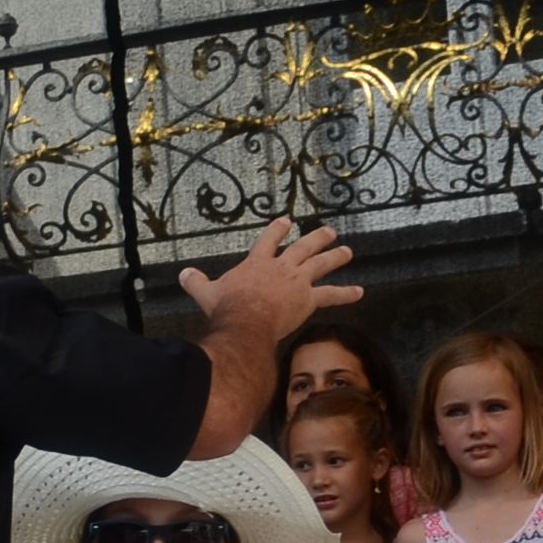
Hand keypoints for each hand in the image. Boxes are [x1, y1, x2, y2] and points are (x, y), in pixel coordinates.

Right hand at [175, 214, 362, 347]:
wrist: (245, 322)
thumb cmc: (226, 308)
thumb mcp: (206, 293)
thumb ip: (196, 282)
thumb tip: (183, 274)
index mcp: (257, 263)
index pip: (269, 240)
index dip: (278, 230)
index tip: (287, 221)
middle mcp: (281, 267)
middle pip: (302, 247)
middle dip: (316, 238)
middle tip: (328, 232)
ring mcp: (297, 281)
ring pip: (321, 264)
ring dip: (335, 256)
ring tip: (347, 251)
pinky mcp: (308, 299)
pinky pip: (331, 295)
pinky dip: (346, 294)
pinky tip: (360, 291)